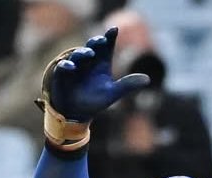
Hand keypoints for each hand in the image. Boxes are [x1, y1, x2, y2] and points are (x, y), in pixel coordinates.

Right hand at [38, 27, 148, 150]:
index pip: (106, 46)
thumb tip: (148, 79)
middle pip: (93, 46)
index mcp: (102, 63)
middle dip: (96, 42)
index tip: (114, 30)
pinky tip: (71, 67)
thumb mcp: (112, 94)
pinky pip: (63, 67)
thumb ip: (128, 85)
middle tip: (102, 40)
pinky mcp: (63, 74)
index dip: (110, 37)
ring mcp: (75, 66)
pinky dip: (67, 65)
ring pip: (79, 54)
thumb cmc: (94, 101)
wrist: (77, 113)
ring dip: (83, 53)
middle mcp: (89, 61)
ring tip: (89, 54)